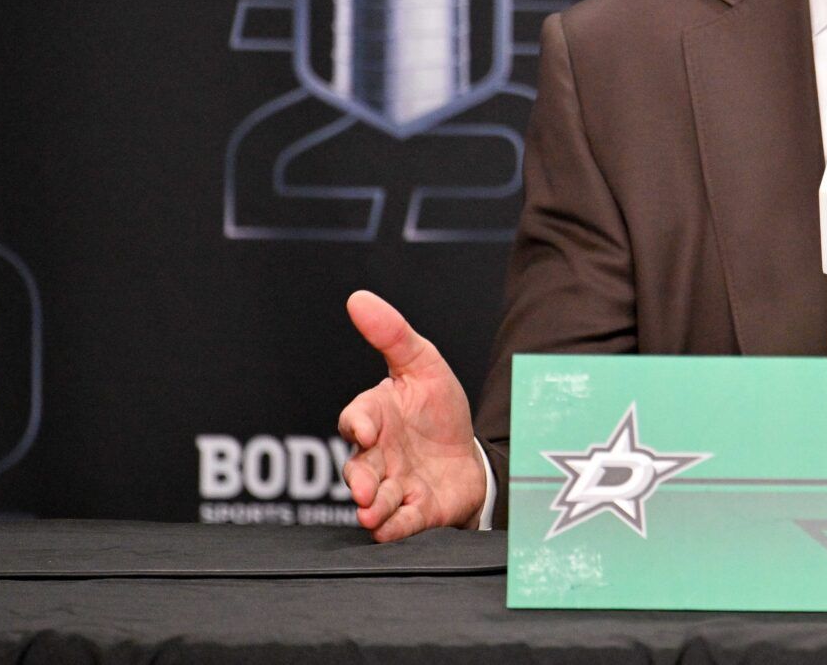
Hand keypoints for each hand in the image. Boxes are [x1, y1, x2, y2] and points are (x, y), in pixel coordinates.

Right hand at [338, 290, 486, 541]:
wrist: (470, 452)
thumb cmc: (437, 408)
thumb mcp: (423, 364)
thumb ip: (392, 334)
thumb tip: (358, 298)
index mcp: (376, 417)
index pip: (356, 419)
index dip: (358, 424)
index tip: (365, 430)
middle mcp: (378, 456)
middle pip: (359, 468)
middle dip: (359, 480)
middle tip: (363, 490)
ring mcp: (395, 486)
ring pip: (375, 500)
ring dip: (373, 507)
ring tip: (372, 513)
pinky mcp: (415, 512)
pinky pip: (401, 524)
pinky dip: (396, 527)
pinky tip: (392, 528)